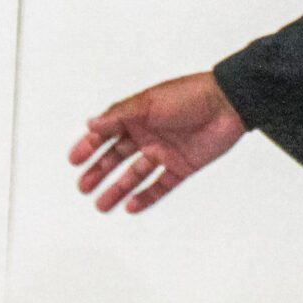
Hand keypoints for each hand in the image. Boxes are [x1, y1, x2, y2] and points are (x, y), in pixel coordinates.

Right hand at [70, 71, 248, 212]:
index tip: (74, 161)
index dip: (89, 146)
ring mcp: (164, 152)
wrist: (228, 104)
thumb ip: (119, 116)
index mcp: (137, 116)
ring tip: (101, 205)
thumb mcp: (148, 103)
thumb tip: (90, 124)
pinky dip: (146, 197)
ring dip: (118, 189)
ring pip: (135, 175)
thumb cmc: (189, 96)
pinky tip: (131, 206)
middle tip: (83, 187)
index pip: (106, 133)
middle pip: (117, 157)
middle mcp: (148, 134)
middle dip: (99, 172)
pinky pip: (160, 185)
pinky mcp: (182, 166)